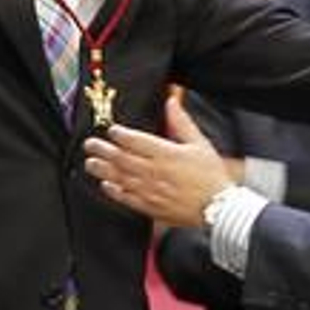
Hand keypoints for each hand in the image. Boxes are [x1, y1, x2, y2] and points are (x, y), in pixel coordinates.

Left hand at [84, 94, 232, 227]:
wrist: (219, 207)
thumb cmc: (211, 176)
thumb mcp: (200, 144)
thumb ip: (182, 122)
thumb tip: (171, 101)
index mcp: (167, 154)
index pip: (137, 141)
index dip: (121, 134)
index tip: (111, 130)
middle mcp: (155, 172)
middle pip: (122, 159)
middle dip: (104, 150)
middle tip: (90, 144)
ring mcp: (151, 191)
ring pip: (121, 178)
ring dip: (103, 170)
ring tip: (90, 163)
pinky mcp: (151, 207)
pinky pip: (127, 198)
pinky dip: (114, 192)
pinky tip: (106, 185)